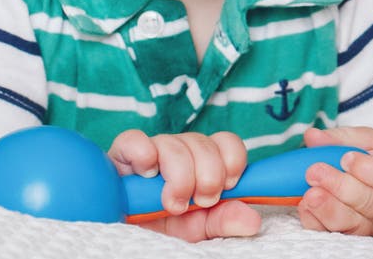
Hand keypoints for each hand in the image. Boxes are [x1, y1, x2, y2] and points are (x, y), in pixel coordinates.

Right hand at [108, 129, 259, 241]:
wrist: (121, 232)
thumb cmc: (159, 227)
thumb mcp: (195, 228)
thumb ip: (223, 220)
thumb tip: (252, 218)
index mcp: (201, 163)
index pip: (226, 141)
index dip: (232, 159)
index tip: (229, 185)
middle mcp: (178, 151)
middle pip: (203, 142)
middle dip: (207, 175)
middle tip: (199, 202)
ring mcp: (150, 150)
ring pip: (175, 144)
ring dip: (180, 175)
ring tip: (173, 203)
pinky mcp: (121, 153)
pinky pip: (135, 140)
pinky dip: (144, 154)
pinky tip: (147, 174)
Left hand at [297, 125, 372, 235]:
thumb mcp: (366, 141)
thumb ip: (340, 137)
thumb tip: (312, 136)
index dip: (367, 169)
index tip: (346, 158)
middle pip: (369, 202)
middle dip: (339, 187)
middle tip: (314, 171)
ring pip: (352, 223)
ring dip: (328, 209)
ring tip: (309, 194)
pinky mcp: (353, 236)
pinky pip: (333, 234)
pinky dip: (316, 222)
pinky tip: (305, 206)